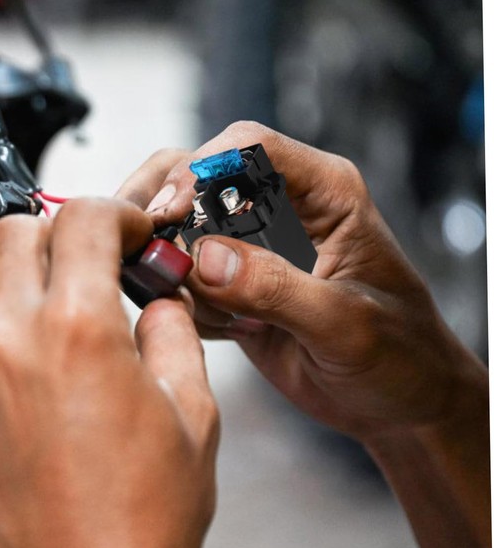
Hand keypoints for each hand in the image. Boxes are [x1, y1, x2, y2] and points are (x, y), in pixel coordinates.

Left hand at [0, 199, 219, 547]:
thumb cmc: (142, 524)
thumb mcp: (192, 415)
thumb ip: (173, 336)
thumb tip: (158, 304)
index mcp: (79, 332)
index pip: (80, 220)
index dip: (111, 213)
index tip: (124, 232)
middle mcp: (10, 345)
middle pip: (12, 231)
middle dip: (57, 232)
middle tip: (85, 259)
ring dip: (13, 273)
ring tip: (47, 305)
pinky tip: (18, 360)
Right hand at [117, 120, 484, 442]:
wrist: (398, 402)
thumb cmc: (400, 355)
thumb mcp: (346, 325)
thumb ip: (276, 288)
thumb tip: (203, 258)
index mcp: (323, 192)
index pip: (249, 146)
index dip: (201, 169)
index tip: (170, 214)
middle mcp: (281, 205)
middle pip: (196, 170)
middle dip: (162, 206)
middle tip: (146, 249)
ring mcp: (250, 243)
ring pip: (178, 220)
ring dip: (170, 261)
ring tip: (204, 311)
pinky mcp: (230, 280)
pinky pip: (181, 272)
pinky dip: (180, 297)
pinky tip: (225, 331)